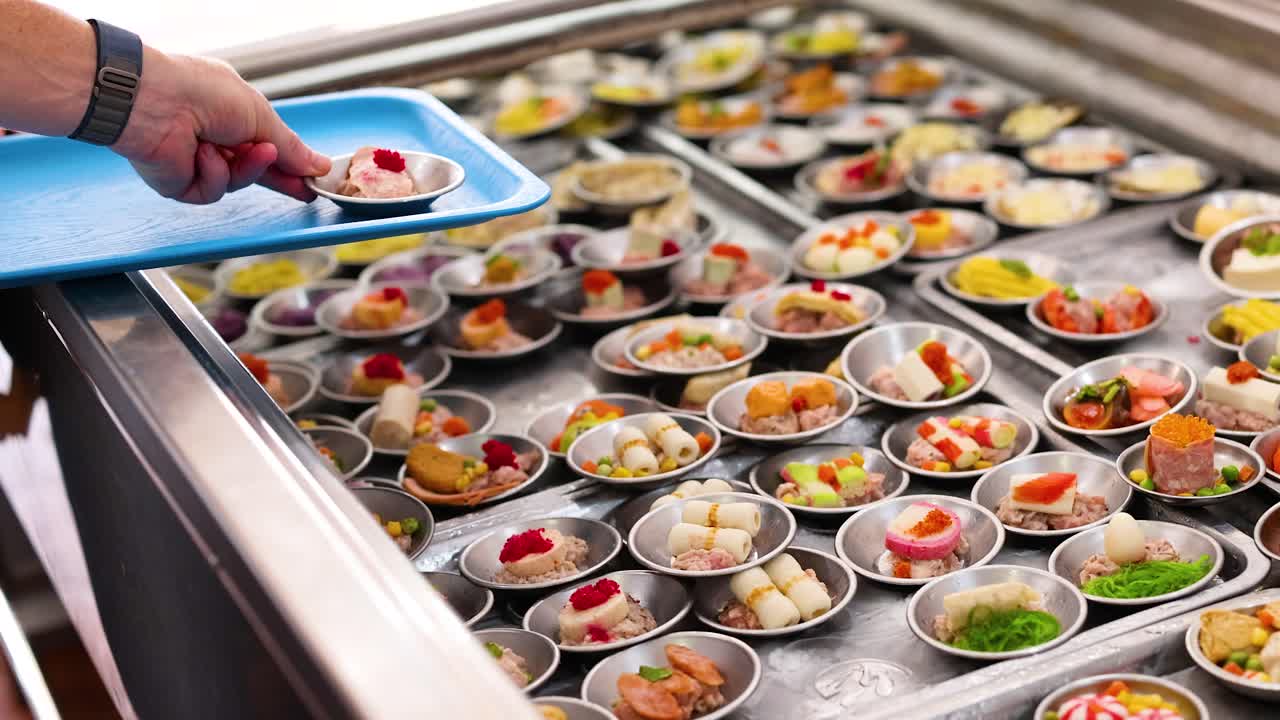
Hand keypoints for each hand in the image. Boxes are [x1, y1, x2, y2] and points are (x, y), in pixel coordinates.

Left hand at [113, 51, 330, 203]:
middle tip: (304, 190)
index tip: (315, 178)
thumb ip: (290, 147)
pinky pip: (213, 191)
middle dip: (279, 177)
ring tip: (241, 149)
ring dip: (246, 168)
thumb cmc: (202, 93)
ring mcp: (197, 162)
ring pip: (238, 183)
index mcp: (231, 114)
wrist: (154, 101)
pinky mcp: (181, 184)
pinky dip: (213, 173)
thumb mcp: (260, 116)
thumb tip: (318, 165)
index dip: (291, 163)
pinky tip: (202, 152)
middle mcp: (213, 138)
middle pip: (255, 171)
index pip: (267, 146)